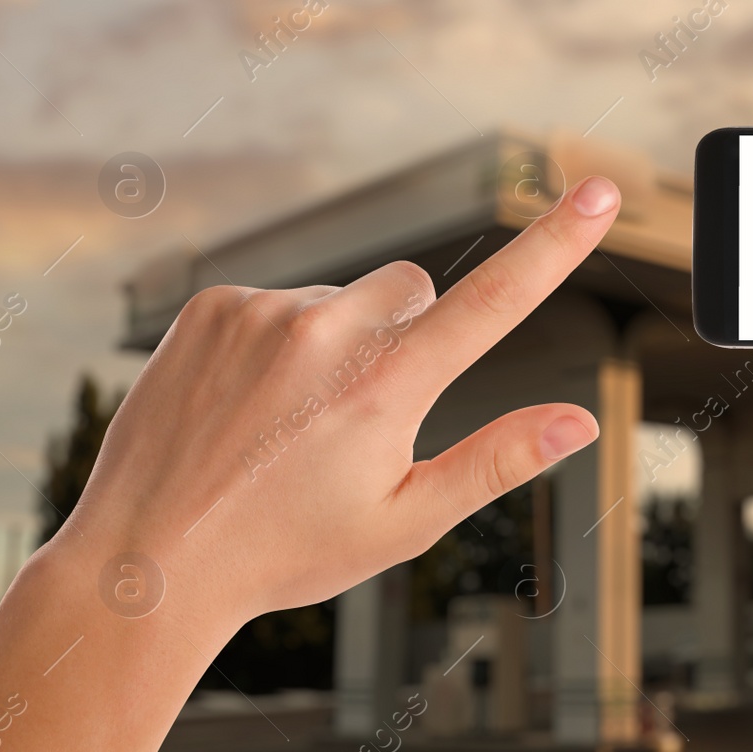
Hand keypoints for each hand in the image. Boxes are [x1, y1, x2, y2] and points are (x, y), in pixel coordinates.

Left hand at [62, 175, 620, 625]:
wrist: (151, 559)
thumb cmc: (286, 550)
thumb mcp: (407, 522)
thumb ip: (498, 461)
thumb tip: (579, 422)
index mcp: (386, 387)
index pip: (495, 300)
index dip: (557, 243)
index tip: (601, 191)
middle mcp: (326, 333)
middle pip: (414, 290)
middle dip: (411, 334)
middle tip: (366, 415)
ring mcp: (263, 312)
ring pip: (345, 297)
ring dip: (340, 341)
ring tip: (292, 421)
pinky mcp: (213, 306)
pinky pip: (281, 299)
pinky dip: (282, 341)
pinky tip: (251, 404)